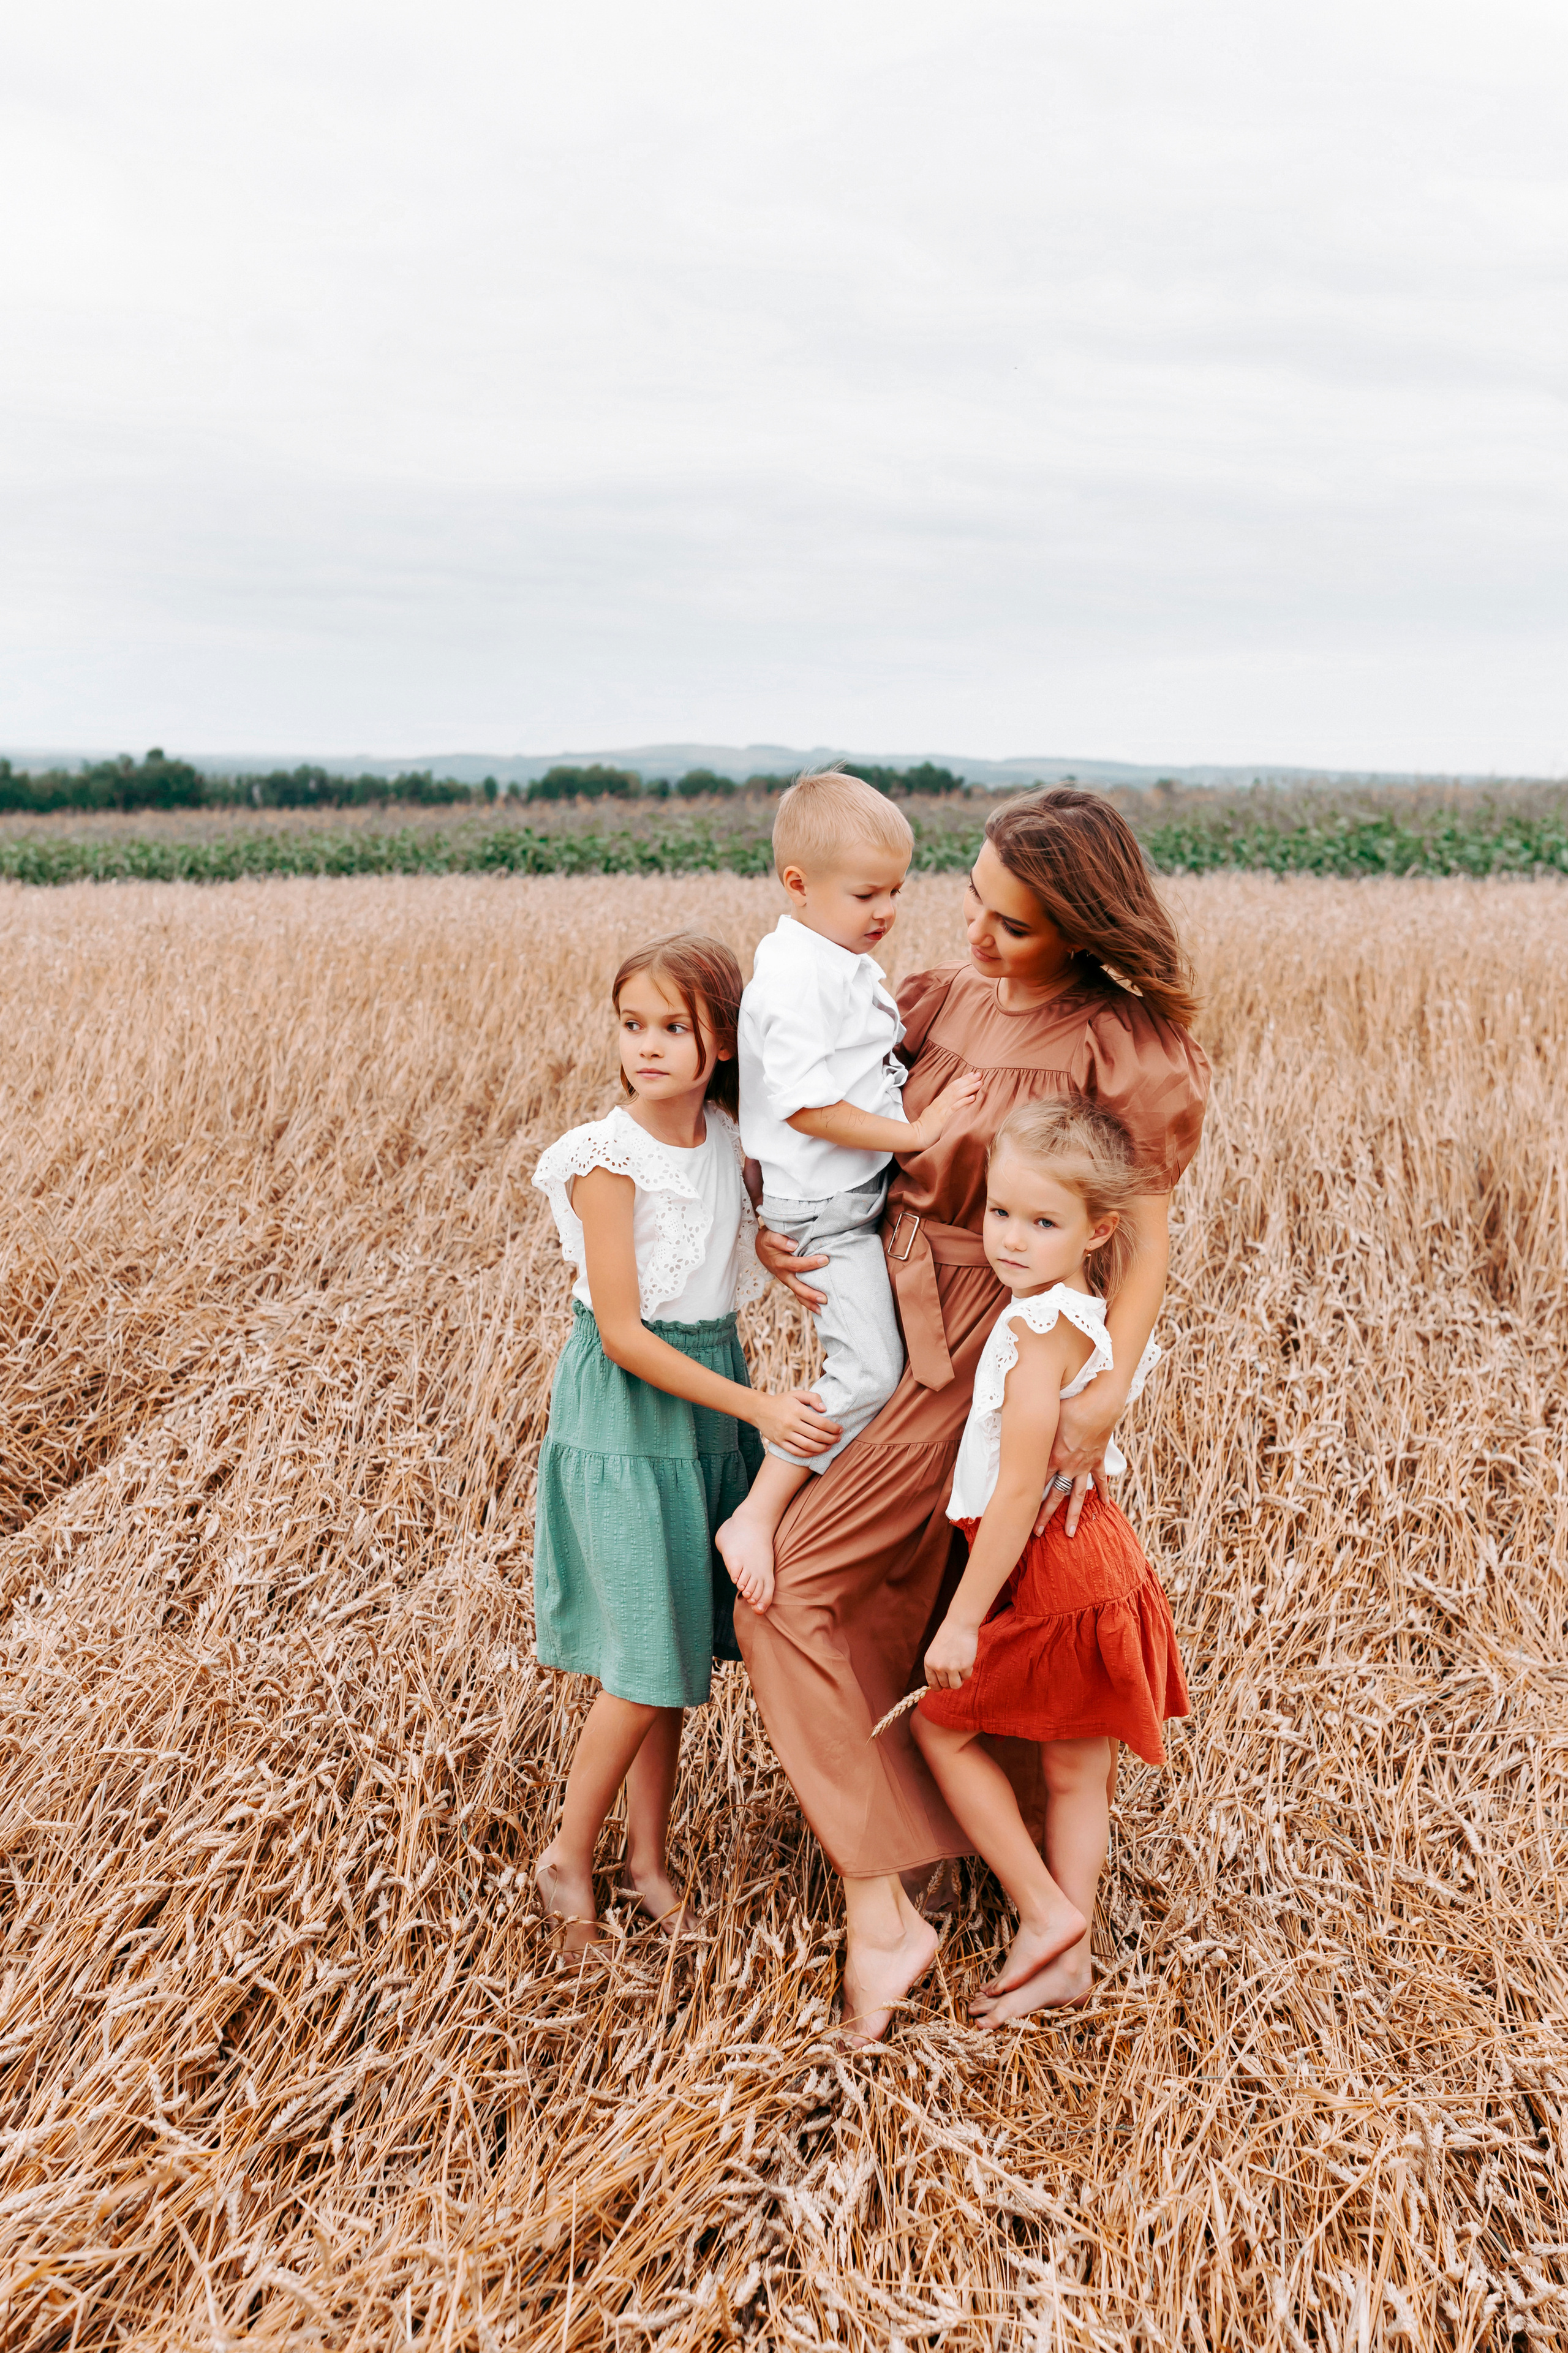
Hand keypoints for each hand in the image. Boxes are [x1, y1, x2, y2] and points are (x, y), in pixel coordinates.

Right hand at [753, 1388, 841, 1455]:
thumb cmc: (782, 1401)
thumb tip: (825, 1409)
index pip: (821, 1422)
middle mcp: (791, 1423)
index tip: (840, 1429)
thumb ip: (813, 1398)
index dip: (833, 1428)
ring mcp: (784, 1434)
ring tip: (830, 1446)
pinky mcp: (780, 1442)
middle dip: (831, 1439)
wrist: (759, 1409)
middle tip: (838, 1439)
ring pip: (808, 1446)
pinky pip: (796, 1452)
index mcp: (797, 1410)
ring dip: (822, 1448)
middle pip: (816, 1435)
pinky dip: (808, 1454)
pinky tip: (816, 1451)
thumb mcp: (797, 1394)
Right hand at [755, 1223, 828, 1308]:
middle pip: (797, 1287)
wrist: (761, 1249)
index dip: (810, 1263)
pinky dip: (808, 1303)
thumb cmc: (768, 1241)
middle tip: (825, 1298)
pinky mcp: (791, 1283)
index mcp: (780, 1263)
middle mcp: (784, 1275)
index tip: (825, 1259)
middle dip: (811, 1294)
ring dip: (810, 1303)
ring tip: (823, 1310)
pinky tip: (820, 1309)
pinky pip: (799, 1295)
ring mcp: (787, 1281)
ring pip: (798, 1294)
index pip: (796, 1265)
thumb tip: (793, 1245)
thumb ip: (779, 1239)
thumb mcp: (769, 1236)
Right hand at [907, 1068, 982, 1150]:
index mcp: (939, 1101)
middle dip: (968, 1080)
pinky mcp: (943, 1118)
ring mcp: (942, 1109)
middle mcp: (940, 1103)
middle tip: (979, 1074)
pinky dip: (964, 1102)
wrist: (916, 1135)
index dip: (962, 1080)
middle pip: (955, 1088)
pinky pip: (955, 1108)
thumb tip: (952, 1104)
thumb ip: (942, 1108)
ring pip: (957, 1095)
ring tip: (979, 1083)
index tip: (972, 1074)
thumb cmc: (925, 1127)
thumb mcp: (933, 1113)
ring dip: (969, 1088)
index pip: (952, 1087)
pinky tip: (973, 1098)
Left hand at [924, 1613, 978, 1690]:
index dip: (939, 1687)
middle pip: (946, 1685)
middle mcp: (938, 1667)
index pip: (933, 1683)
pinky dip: (968, 1671)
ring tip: (961, 1669)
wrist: (959, 1624)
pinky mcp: (964, 1666)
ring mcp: (951, 1667)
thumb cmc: (948, 1635)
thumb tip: (942, 1683)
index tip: (943, 1687)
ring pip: (956, 1685)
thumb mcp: (935, 1651)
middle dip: (951, 1681)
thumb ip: (936, 1665)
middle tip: (956, 1672)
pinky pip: (967, 1677)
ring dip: (960, 1679)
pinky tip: (967, 1660)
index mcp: (929, 1663)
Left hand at [1032, 1384, 1120, 1536]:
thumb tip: (1015, 1423)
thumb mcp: (1046, 1418)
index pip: (1036, 1482)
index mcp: (1053, 1457)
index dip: (1026, 1497)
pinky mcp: (1097, 1460)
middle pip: (1054, 1495)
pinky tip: (1104, 1506)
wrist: (1099, 1406)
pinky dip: (1103, 1493)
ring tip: (1070, 1532)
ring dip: (1074, 1515)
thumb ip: (1033, 1428)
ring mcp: (1084, 1466)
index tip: (1018, 1512)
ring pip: (1077, 1496)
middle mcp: (1068, 1466)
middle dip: (1044, 1515)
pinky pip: (1100, 1480)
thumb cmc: (1070, 1407)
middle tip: (1036, 1532)